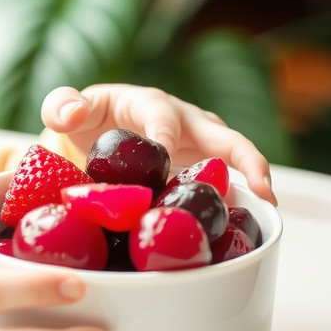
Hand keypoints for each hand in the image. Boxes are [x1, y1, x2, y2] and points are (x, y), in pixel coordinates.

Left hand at [41, 83, 276, 204]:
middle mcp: (184, 122)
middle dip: (246, 159)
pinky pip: (223, 182)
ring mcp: (198, 146)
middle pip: (223, 136)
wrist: (95, 135)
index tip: (166, 160)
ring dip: (252, 180)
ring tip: (267, 207)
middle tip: (262, 187)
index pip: (164, 119)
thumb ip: (62, 107)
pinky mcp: (200, 169)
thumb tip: (70, 114)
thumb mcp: (67, 109)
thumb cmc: (87, 119)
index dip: (167, 138)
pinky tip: (240, 225)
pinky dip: (235, 200)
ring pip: (233, 159)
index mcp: (150, 105)